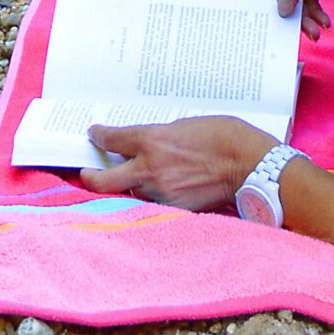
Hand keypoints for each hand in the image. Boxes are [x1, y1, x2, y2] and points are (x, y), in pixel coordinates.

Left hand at [82, 116, 269, 210]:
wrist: (247, 164)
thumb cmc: (222, 136)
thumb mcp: (184, 126)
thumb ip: (160, 137)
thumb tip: (147, 146)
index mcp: (153, 141)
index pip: (114, 140)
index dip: (100, 137)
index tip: (94, 134)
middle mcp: (150, 169)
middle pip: (104, 181)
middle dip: (91, 177)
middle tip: (86, 172)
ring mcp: (160, 193)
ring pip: (131, 192)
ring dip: (129, 185)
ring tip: (134, 178)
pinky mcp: (174, 208)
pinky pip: (153, 202)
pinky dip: (152, 196)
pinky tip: (158, 189)